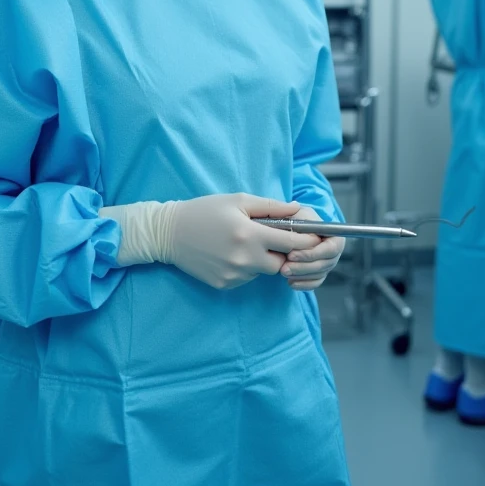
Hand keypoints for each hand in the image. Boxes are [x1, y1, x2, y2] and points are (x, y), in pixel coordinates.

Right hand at [163, 194, 306, 290]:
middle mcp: (244, 259)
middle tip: (270, 238)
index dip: (307, 240)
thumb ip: (271, 207)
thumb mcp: (238, 201)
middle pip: (281, 264)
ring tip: (243, 242)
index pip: (292, 243)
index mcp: (249, 235)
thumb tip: (298, 210)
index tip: (315, 237)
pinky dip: (246, 267)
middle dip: (282, 252)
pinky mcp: (225, 284)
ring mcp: (234, 275)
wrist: (170, 233)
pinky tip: (229, 253)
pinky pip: (246, 278)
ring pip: (263, 271)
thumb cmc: (205, 211)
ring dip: (262, 260)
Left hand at [280, 205, 345, 291]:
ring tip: (283, 272)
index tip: (292, 254)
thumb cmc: (298, 219)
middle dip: (304, 267)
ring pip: (318, 274)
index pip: (330, 248)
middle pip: (325, 264)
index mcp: (333, 235)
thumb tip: (295, 211)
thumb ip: (298, 215)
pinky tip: (290, 283)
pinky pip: (315, 283)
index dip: (312, 253)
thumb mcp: (298, 213)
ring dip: (301, 275)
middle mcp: (333, 251)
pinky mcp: (318, 274)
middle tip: (284, 267)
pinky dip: (303, 284)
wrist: (293, 229)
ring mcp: (327, 264)